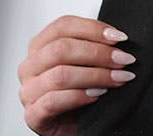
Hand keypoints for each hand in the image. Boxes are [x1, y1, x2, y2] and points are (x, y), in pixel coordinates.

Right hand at [18, 15, 135, 135]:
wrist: (76, 127)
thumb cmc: (81, 92)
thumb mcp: (87, 63)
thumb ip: (95, 47)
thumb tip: (118, 37)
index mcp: (41, 46)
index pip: (63, 26)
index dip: (93, 29)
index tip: (119, 37)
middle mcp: (31, 66)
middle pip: (61, 49)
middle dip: (98, 53)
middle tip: (123, 60)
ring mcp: (29, 91)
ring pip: (60, 74)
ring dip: (96, 75)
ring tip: (117, 78)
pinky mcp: (33, 115)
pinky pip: (54, 101)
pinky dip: (80, 96)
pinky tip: (98, 95)